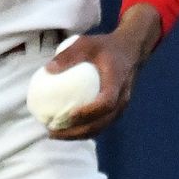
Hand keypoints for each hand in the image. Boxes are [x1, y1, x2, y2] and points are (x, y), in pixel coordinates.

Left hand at [41, 6, 161, 140]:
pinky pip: (100, 124)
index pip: (106, 103)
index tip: (68, 116)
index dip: (88, 112)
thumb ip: (68, 55)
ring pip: (101, 127)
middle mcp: (122, 98)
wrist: (130, 51)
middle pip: (102, 122)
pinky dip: (83, 130)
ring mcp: (121, 106)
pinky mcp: (116, 110)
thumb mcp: (86, 43)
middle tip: (52, 131)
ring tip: (55, 134)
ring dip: (78, 135)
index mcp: (117, 81)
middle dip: (77, 132)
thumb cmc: (105, 46)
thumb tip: (48, 70)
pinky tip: (64, 129)